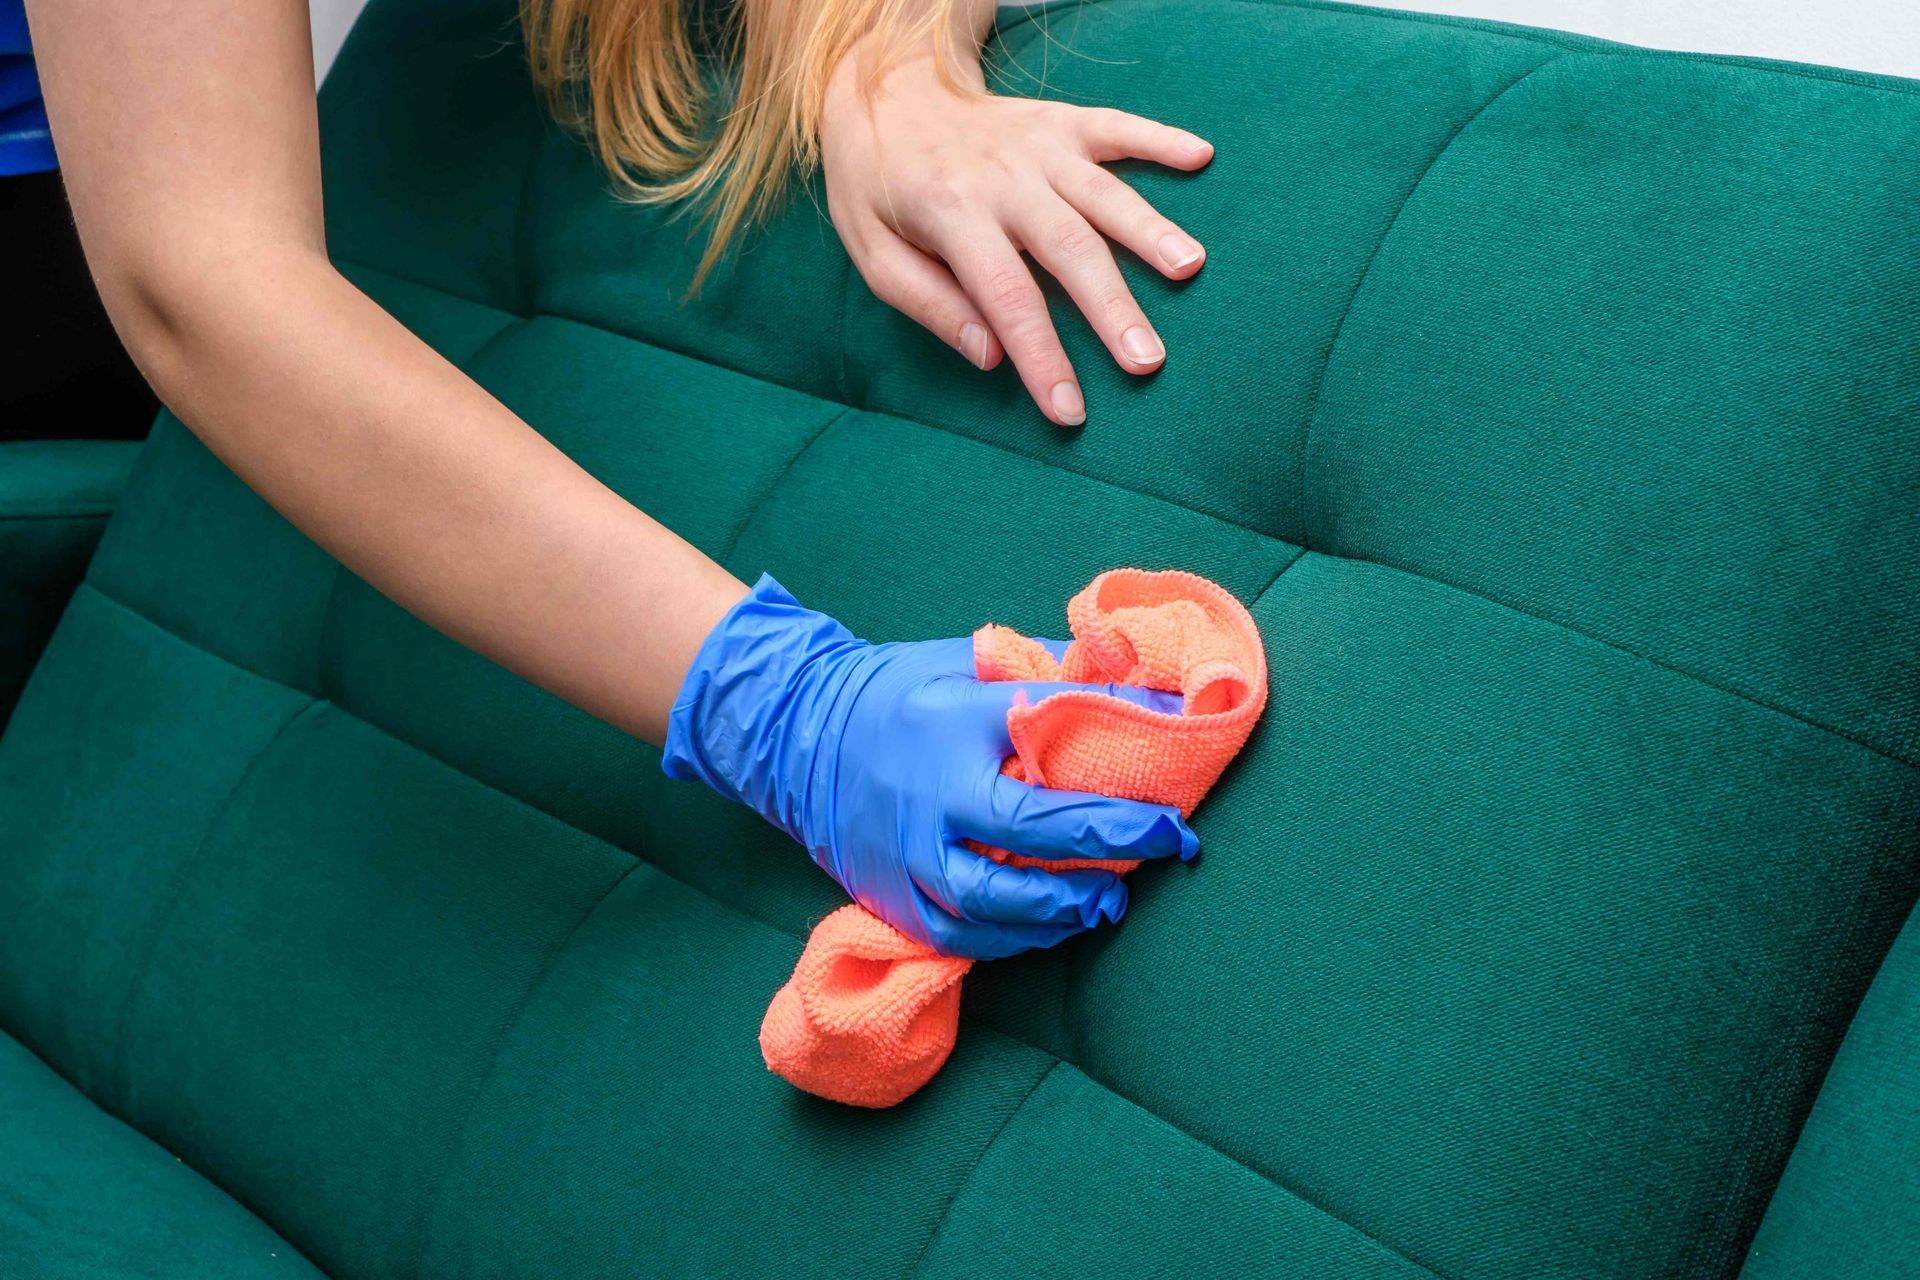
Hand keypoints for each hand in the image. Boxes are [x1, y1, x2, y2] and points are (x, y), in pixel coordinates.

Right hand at [662, 576, 1198, 958]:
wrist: (799, 733)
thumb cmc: (904, 692)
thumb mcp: (972, 663)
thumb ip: (1054, 676)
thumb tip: (1147, 690)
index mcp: (953, 728)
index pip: (1051, 758)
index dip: (1119, 788)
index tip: (1174, 803)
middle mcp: (928, 800)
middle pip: (1029, 839)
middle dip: (1109, 848)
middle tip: (1168, 846)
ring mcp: (906, 858)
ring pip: (996, 904)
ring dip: (1066, 907)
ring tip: (1113, 897)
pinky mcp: (893, 900)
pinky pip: (965, 937)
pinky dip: (1018, 937)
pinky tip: (1057, 923)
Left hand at [819, 41, 1212, 427]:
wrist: (878, 87)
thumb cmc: (876, 185)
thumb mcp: (873, 253)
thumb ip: (929, 305)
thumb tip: (990, 357)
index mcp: (950, 214)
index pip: (1005, 297)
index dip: (1041, 356)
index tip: (1069, 410)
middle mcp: (1002, 177)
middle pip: (1067, 248)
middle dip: (1111, 307)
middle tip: (1147, 361)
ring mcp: (1036, 146)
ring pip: (1102, 191)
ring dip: (1149, 229)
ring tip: (1190, 268)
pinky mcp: (1060, 122)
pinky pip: (1115, 127)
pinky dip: (1159, 138)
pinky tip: (1202, 156)